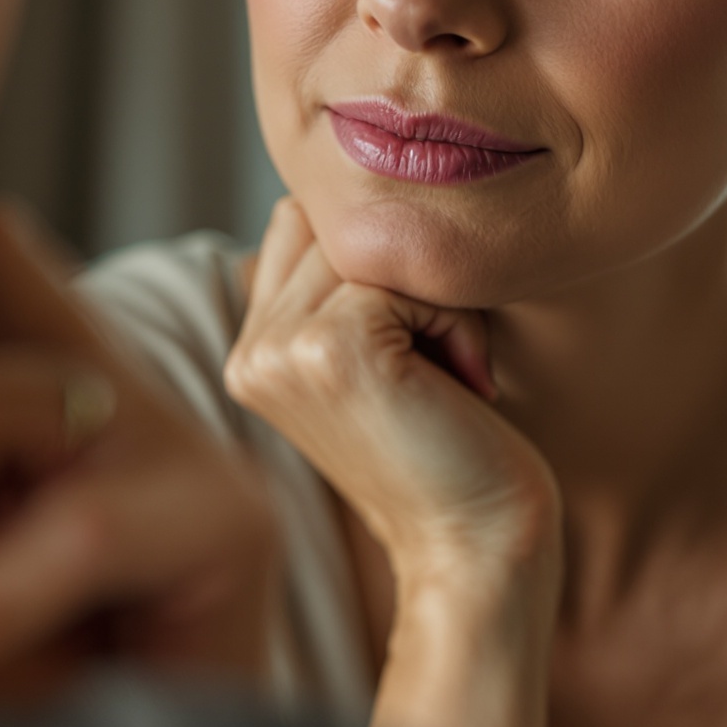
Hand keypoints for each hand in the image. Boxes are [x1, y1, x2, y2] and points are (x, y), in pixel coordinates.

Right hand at [225, 199, 561, 726]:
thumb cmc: (452, 450)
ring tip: (446, 372)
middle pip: (336, 223)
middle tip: (439, 364)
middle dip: (408, 273)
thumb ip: (342, 284)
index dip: (380, 261)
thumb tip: (360, 177)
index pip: (305, 222)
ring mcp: (279, 349)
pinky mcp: (327, 351)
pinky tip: (457, 382)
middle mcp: (250, 347)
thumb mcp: (380, 357)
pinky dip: (452, 317)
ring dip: (433, 294)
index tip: (418, 350)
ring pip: (371, 245)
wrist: (476, 549)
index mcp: (252, 346)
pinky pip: (403, 275)